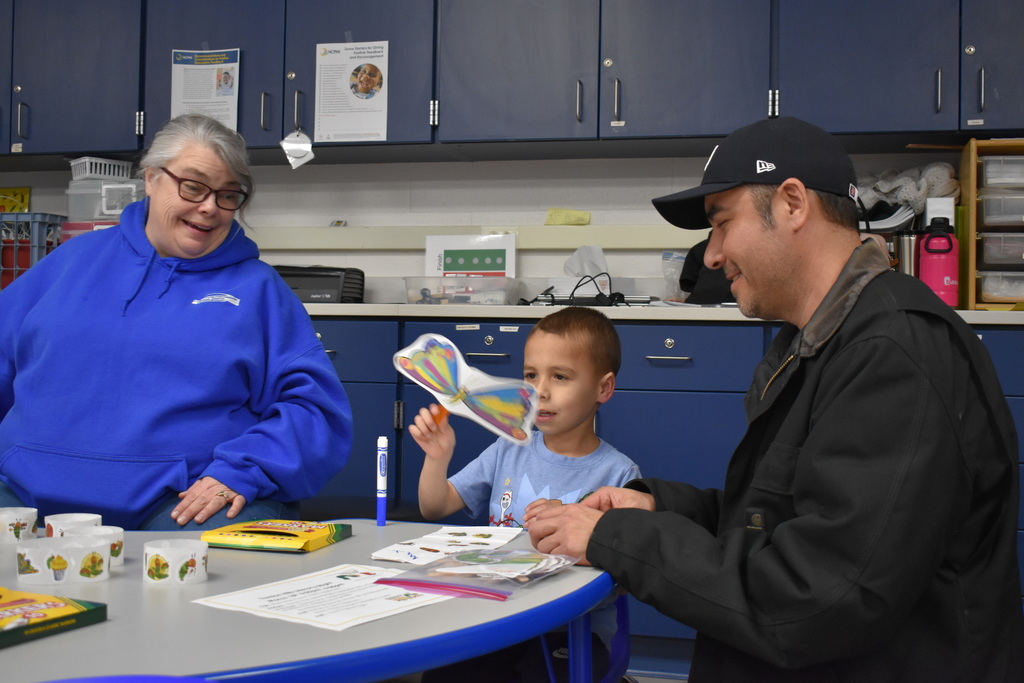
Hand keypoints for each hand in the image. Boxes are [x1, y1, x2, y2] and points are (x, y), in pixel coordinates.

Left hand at [171, 476, 246, 525]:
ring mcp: (229, 491)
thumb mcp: (206, 479)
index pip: (193, 495)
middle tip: (181, 521)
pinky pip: (238, 501)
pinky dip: (235, 508)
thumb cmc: (221, 476)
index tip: (174, 515)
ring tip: (198, 520)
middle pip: (202, 500)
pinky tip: (229, 515)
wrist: (241, 467)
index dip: (183, 505)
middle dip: (190, 510)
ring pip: (216, 501)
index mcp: (206, 483)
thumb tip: (180, 496)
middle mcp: (216, 487)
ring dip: (207, 510)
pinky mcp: (241, 494)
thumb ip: (194, 488)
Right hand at [409, 404, 454, 462]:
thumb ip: (445, 425)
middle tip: (434, 429)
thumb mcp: (449, 434)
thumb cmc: (446, 441)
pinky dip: (418, 433)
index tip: (436, 412)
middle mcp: (429, 419)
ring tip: (430, 436)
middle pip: (423, 411)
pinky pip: (412, 428)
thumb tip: (443, 417)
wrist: (441, 453)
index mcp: (438, 417)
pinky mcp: (415, 432)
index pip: (433, 408)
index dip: (433, 408)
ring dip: (424, 429)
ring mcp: (421, 425)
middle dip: (428, 419)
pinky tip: (424, 438)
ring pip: (417, 419)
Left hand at [526, 487, 654, 564]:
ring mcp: (565, 534)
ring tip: (555, 552)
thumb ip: (569, 516)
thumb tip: (553, 523)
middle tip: (542, 544)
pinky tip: (562, 557)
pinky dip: (555, 558)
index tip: (539, 532)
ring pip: (542, 544)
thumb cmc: (603, 528)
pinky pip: (552, 555)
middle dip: (535, 538)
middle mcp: (564, 520)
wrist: (615, 538)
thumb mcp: (585, 513)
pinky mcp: (568, 548)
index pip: (542, 514)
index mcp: (569, 510)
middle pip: (535, 528)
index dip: (537, 524)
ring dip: (546, 550)